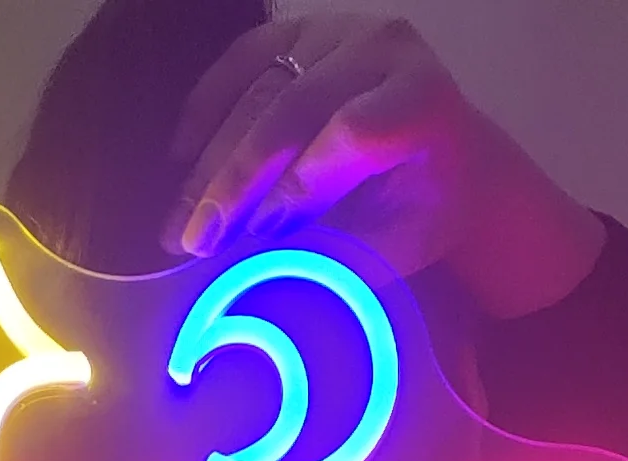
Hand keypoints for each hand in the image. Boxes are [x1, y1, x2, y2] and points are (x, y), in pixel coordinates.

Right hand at [165, 15, 604, 318]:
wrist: (447, 154)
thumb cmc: (423, 209)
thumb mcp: (399, 243)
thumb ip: (341, 251)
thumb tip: (262, 263)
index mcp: (421, 99)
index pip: (347, 133)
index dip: (297, 186)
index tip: (255, 240)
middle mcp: (383, 47)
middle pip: (293, 107)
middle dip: (237, 181)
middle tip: (195, 242)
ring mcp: (338, 30)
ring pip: (258, 89)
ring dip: (211, 160)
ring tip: (180, 224)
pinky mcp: (302, 30)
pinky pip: (241, 62)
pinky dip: (206, 110)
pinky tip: (182, 161)